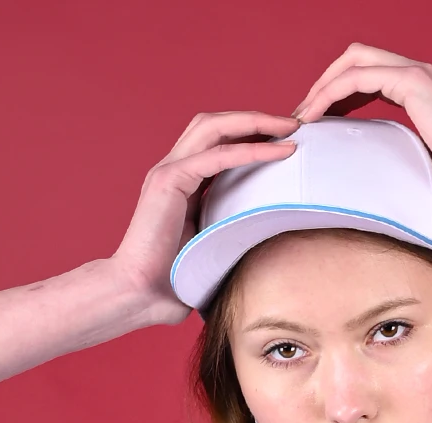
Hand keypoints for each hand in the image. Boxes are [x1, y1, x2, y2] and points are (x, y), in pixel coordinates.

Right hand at [107, 108, 299, 321]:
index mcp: (182, 182)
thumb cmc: (171, 284)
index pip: (218, 141)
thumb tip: (265, 245)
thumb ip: (230, 234)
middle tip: (295, 123)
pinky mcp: (170, 181)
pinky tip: (278, 152)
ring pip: (216, 127)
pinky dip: (250, 150)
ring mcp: (169, 171)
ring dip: (255, 122)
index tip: (286, 139)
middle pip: (217, 123)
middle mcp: (173, 168)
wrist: (136, 296)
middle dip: (256, 118)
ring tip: (291, 127)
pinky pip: (217, 156)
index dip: (251, 134)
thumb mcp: (211, 249)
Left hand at [293, 44, 431, 214]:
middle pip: (356, 60)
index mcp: (422, 90)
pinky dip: (330, 94)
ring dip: (323, 87)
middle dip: (325, 84)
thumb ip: (403, 166)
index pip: (369, 76)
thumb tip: (386, 194)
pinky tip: (314, 117)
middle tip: (304, 117)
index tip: (320, 124)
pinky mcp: (411, 80)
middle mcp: (417, 73)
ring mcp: (415, 72)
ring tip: (303, 117)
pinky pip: (357, 77)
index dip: (340, 95)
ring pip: (353, 62)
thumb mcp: (423, 171)